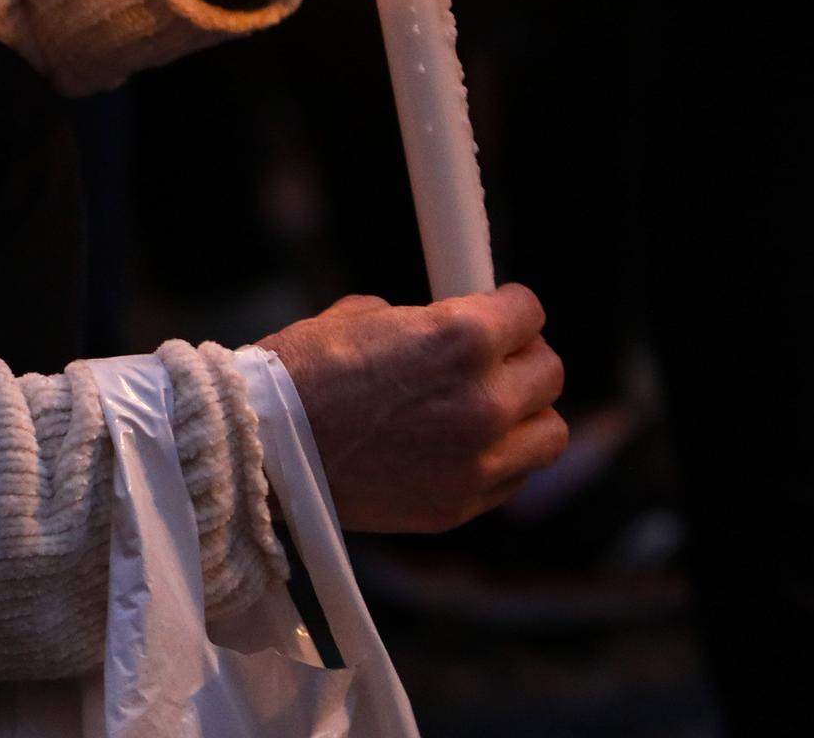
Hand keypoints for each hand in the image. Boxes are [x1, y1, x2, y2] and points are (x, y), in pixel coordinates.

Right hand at [262, 285, 567, 531]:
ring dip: (525, 415)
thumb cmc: (302, 371)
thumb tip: (434, 331)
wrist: (263, 444)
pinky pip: (512, 479)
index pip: (529, 312)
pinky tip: (462, 446)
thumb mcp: (361, 315)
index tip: (498, 311)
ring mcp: (475, 462)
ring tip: (490, 408)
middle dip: (523, 358)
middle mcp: (483, 402)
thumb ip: (419, 324)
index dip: (510, 307)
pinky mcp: (458, 506)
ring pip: (549, 434)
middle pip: (550, 372)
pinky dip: (499, 460)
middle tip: (495, 358)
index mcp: (460, 339)